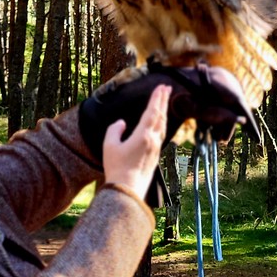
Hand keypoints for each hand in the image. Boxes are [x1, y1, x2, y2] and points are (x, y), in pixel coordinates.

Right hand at [101, 83, 170, 201]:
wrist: (127, 190)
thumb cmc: (116, 168)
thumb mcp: (109, 146)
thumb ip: (114, 130)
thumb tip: (122, 123)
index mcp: (143, 135)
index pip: (152, 112)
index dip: (156, 98)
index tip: (160, 87)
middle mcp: (153, 140)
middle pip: (160, 116)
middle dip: (163, 100)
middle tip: (167, 87)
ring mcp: (155, 149)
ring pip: (162, 126)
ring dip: (164, 111)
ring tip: (165, 101)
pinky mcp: (155, 156)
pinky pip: (161, 134)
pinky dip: (161, 123)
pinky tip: (159, 123)